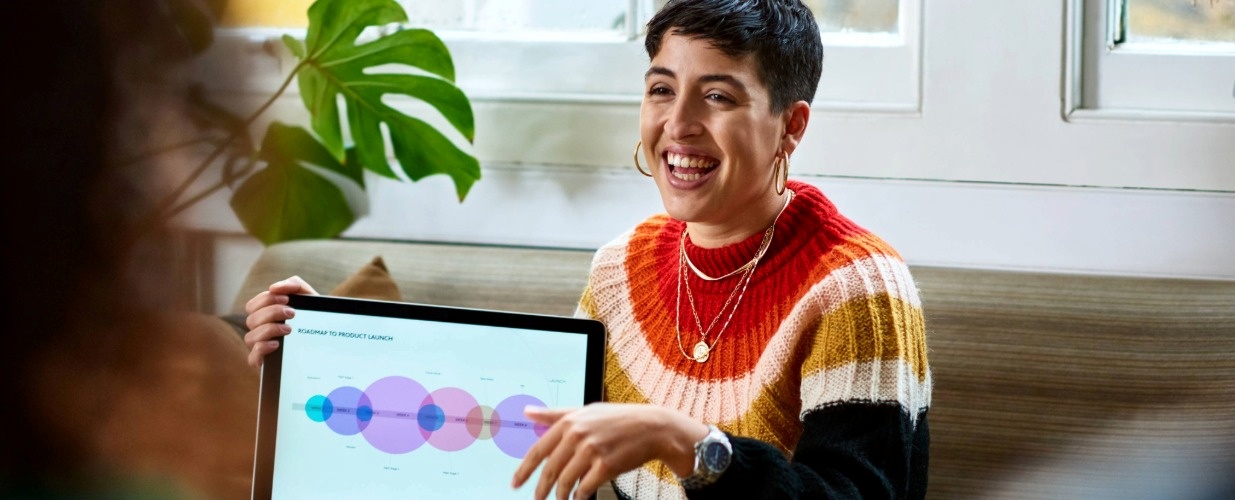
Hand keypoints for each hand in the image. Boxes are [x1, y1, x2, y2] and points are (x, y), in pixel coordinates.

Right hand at [242, 276, 317, 366]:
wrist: (332, 341)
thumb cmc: (315, 319)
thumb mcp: (309, 300)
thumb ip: (295, 286)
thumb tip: (274, 287)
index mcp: (267, 315)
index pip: (253, 305)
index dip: (266, 300)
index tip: (287, 299)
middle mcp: (261, 331)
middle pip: (251, 319)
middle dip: (271, 313)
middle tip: (292, 313)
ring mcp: (261, 348)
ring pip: (250, 337)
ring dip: (269, 329)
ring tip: (289, 329)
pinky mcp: (266, 364)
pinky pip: (252, 357)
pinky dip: (262, 348)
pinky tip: (277, 344)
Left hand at [511, 403, 707, 499]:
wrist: (652, 428)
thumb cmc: (618, 419)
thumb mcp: (585, 411)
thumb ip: (554, 414)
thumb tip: (527, 412)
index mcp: (569, 422)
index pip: (538, 450)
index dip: (524, 470)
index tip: (515, 483)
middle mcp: (578, 435)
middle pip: (550, 469)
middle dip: (541, 488)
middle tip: (536, 499)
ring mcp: (592, 450)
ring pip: (566, 482)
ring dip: (561, 496)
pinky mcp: (606, 465)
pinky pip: (585, 488)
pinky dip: (580, 496)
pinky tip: (579, 498)